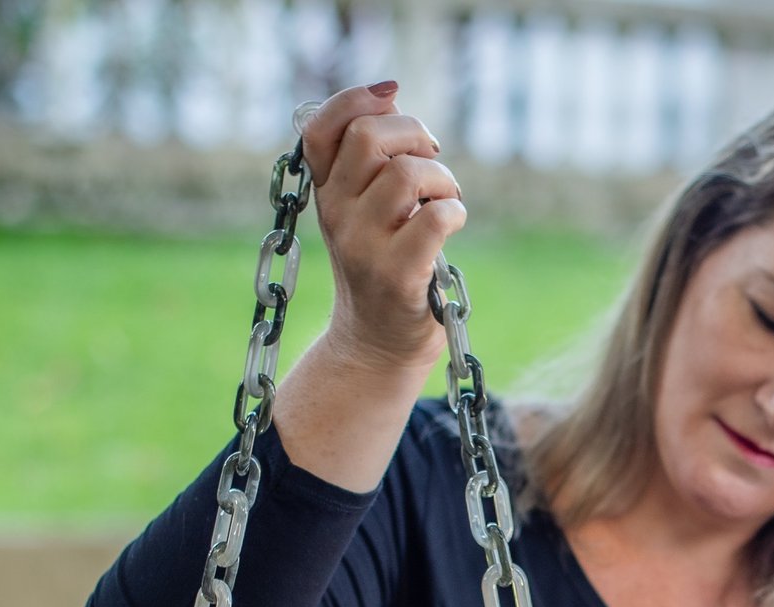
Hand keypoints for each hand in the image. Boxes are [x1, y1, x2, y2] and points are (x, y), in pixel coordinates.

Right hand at [293, 81, 464, 377]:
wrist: (377, 344)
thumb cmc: (382, 267)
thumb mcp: (363, 210)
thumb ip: (370, 160)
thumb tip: (389, 95)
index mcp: (325, 194)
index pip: (318, 128)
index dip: (355, 99)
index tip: (391, 95)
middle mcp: (336, 216)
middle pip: (368, 137)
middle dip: (414, 133)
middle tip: (431, 158)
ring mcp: (363, 246)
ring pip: (407, 174)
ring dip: (442, 178)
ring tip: (445, 198)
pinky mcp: (397, 274)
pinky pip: (436, 218)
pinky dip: (455, 211)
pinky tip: (452, 222)